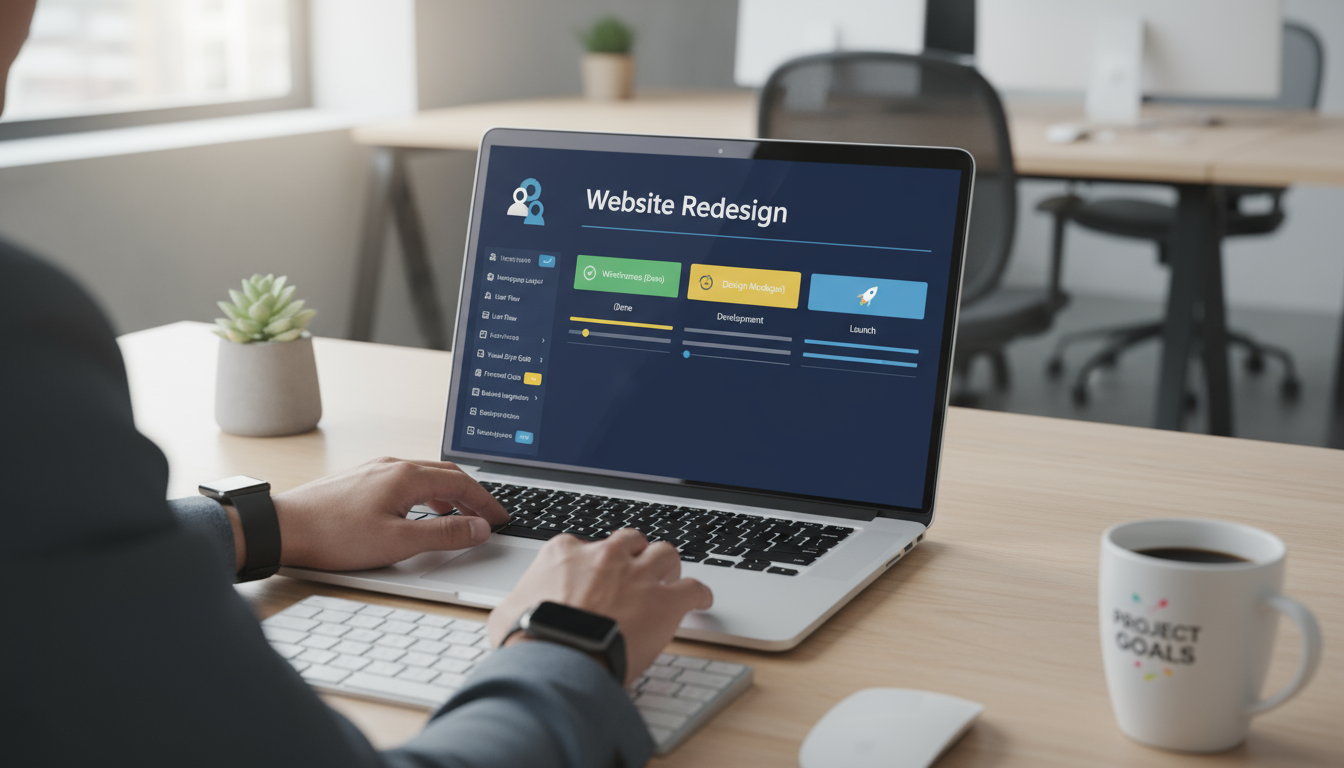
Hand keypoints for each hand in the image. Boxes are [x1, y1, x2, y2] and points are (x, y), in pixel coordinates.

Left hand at [227, 457, 508, 571]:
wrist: (283, 528)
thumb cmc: (334, 536)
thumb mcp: (398, 542)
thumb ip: (444, 535)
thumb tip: (479, 528)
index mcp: (407, 477)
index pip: (462, 484)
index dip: (487, 503)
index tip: (502, 518)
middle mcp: (392, 466)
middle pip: (446, 475)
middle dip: (473, 495)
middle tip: (488, 516)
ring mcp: (374, 470)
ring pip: (425, 476)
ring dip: (449, 493)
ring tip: (459, 516)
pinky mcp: (360, 480)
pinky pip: (405, 480)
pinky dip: (426, 494)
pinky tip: (419, 511)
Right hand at [487, 529, 713, 685]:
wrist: (559, 659)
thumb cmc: (530, 639)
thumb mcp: (507, 614)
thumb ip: (517, 603)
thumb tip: (511, 615)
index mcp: (565, 553)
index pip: (583, 546)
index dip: (591, 563)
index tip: (593, 576)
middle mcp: (605, 556)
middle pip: (629, 541)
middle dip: (634, 554)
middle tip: (635, 571)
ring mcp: (637, 575)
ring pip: (665, 553)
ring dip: (668, 566)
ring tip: (669, 578)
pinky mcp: (665, 600)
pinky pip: (693, 588)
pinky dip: (699, 595)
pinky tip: (701, 602)